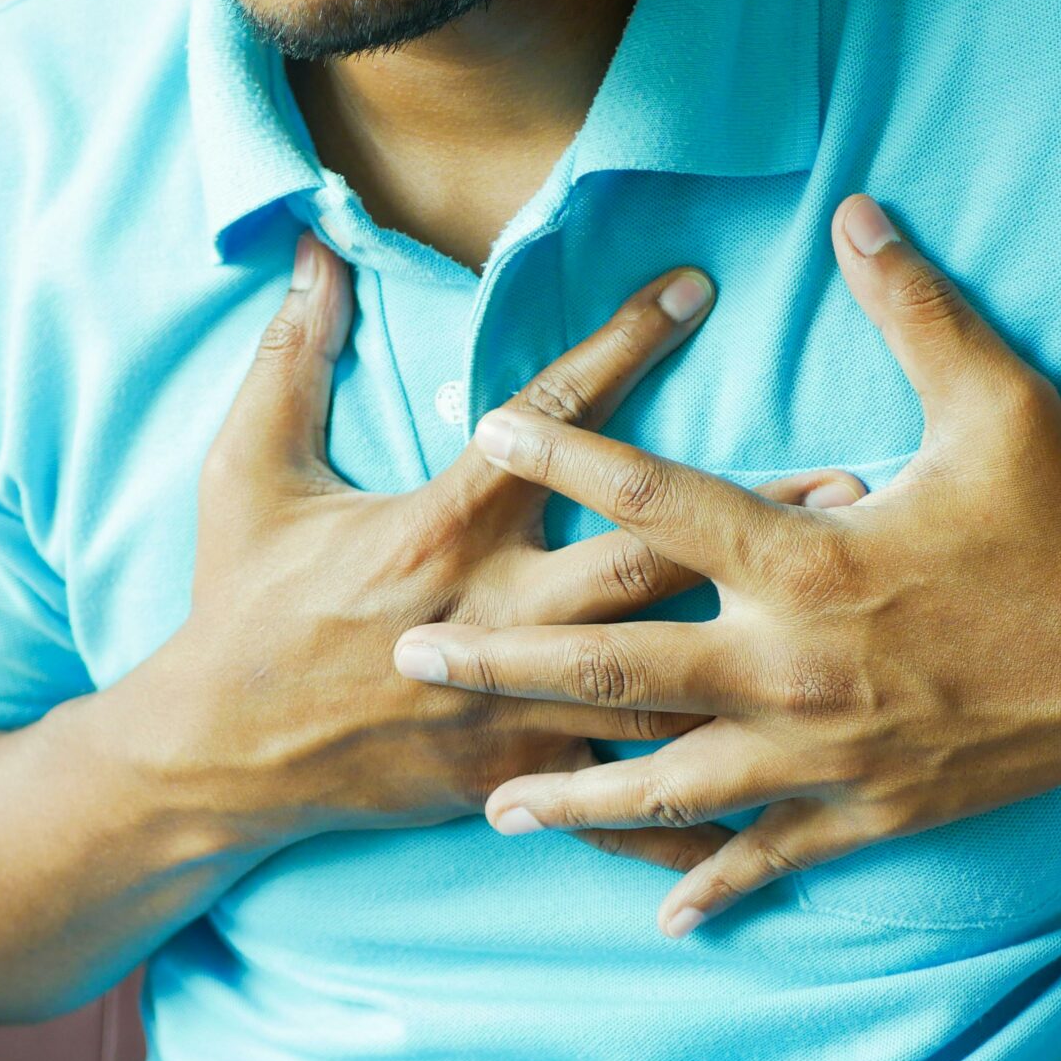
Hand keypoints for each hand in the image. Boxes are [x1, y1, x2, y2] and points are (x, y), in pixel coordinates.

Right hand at [127, 230, 869, 864]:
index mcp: (437, 529)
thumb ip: (291, 359)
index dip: (622, 347)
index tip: (694, 289)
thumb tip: (316, 254)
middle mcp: (494, 614)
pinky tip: (786, 803)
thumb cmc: (235, 605)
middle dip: (748, 519)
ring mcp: (511, 704)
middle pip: (644, 559)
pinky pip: (622, 796)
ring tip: (847, 617)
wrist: (213, 753)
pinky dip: (702, 806)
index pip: (548, 425)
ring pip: (659, 678)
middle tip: (848, 481)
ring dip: (758, 646)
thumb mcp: (244, 472)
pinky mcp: (515, 773)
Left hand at [389, 194, 1060, 935]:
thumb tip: (859, 212)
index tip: (483, 433)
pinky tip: (655, 914)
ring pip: (662, 785)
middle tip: (412, 659)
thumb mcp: (998, 404)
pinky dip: (710, 886)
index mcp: (804, 560)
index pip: (657, 500)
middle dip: (502, 664)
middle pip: (611, 667)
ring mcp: (817, 751)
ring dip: (571, 798)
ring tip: (494, 808)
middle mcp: (787, 664)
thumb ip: (914, 308)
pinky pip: (765, 857)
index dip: (565, 458)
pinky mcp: (859, 812)